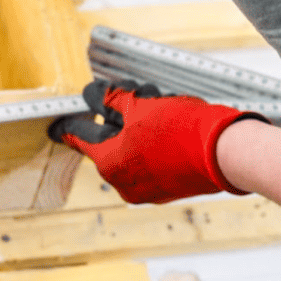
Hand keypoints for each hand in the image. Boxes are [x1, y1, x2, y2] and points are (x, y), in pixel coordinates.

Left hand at [48, 80, 266, 203]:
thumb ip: (114, 101)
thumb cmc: (181, 128)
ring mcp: (147, 187)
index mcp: (109, 163)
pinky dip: (154, 141)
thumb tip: (96, 94)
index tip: (55, 122)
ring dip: (138, 123)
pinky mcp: (169, 186)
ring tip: (159, 101)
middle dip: (116, 113)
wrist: (226, 153)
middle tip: (127, 93)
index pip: (79, 137)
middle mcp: (123, 181)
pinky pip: (150, 160)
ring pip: (132, 148)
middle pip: (108, 140)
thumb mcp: (141, 106)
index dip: (68, 122)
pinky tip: (171, 120)